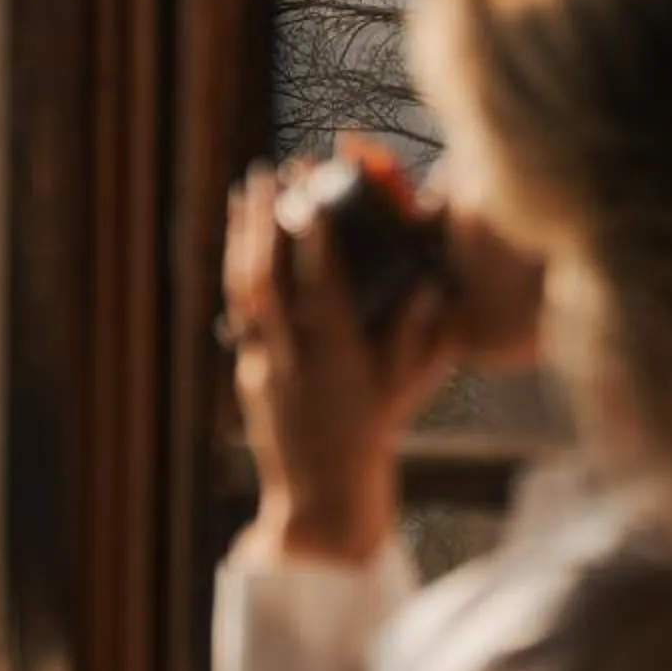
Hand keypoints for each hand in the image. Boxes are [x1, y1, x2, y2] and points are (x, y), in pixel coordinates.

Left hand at [222, 161, 456, 564]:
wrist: (322, 500)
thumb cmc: (374, 440)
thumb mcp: (403, 388)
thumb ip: (419, 335)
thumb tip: (431, 282)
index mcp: (337, 354)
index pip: (320, 277)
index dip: (314, 229)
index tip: (313, 185)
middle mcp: (294, 354)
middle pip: (268, 274)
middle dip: (266, 218)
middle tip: (266, 171)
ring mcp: (264, 364)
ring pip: (244, 291)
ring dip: (243, 236)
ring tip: (244, 192)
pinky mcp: (249, 373)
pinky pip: (241, 313)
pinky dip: (239, 273)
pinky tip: (241, 245)